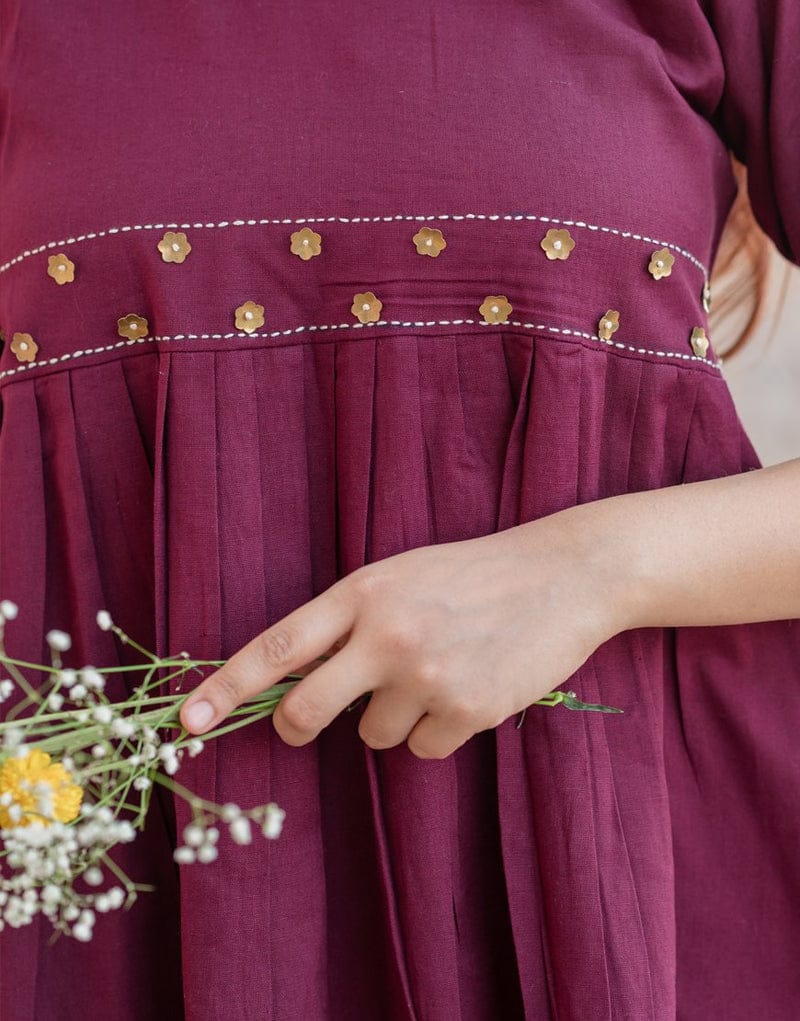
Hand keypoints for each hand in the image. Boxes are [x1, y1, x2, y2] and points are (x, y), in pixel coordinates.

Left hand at [178, 519, 619, 758]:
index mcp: (364, 592)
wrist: (565, 574)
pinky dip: (439, 732)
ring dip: (394, 717)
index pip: (278, 647)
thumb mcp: (403, 575)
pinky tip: (470, 691)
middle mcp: (387, 634)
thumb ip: (352, 620)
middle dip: (297, 726)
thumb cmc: (477, 573)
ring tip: (439, 673)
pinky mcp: (468, 712)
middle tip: (307, 724)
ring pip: (371, 735)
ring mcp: (427, 676)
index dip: (226, 686)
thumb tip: (301, 681)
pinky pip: (423, 750)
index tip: (186, 721)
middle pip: (305, 711)